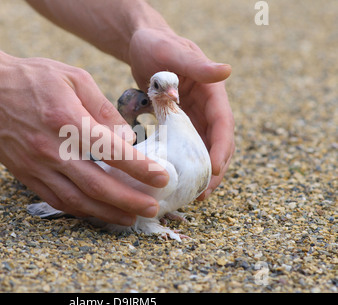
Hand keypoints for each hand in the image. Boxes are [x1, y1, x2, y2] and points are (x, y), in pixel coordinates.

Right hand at [0, 56, 169, 224]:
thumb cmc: (32, 78)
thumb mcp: (74, 78)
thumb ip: (103, 109)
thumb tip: (127, 139)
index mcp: (66, 119)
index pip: (111, 151)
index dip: (140, 168)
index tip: (162, 177)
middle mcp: (50, 148)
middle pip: (96, 184)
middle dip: (129, 200)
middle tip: (152, 207)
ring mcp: (35, 165)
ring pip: (77, 199)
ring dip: (107, 212)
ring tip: (131, 217)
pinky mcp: (25, 174)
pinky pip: (57, 199)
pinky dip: (81, 210)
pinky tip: (99, 212)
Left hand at [128, 28, 234, 198]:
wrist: (143, 45)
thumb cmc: (157, 44)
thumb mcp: (173, 51)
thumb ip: (197, 64)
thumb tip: (227, 71)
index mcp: (212, 92)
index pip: (223, 124)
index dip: (221, 148)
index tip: (214, 170)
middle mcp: (207, 107)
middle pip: (218, 143)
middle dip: (214, 170)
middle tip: (202, 194)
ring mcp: (194, 116)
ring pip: (204, 149)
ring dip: (201, 172)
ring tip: (192, 195)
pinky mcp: (180, 123)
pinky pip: (186, 146)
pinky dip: (185, 163)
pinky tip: (175, 179)